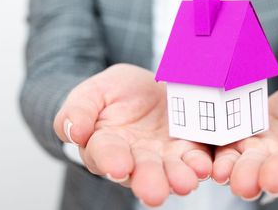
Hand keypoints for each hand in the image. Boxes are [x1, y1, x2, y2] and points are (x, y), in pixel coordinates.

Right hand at [53, 64, 211, 206]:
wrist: (146, 86)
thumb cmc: (113, 92)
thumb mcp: (91, 92)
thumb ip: (78, 111)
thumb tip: (74, 132)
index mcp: (104, 145)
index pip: (105, 154)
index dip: (111, 160)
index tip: (118, 166)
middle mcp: (134, 158)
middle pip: (141, 171)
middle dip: (149, 181)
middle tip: (155, 192)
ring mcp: (163, 156)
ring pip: (170, 172)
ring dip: (178, 179)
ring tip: (185, 183)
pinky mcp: (188, 148)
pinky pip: (194, 159)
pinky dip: (199, 165)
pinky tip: (203, 167)